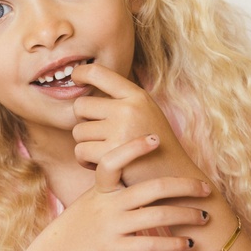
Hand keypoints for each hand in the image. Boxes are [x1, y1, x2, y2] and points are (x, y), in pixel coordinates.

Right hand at [15, 135, 210, 250]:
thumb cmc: (74, 230)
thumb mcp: (86, 203)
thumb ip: (108, 190)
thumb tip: (134, 176)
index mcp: (98, 191)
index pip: (113, 160)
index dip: (134, 148)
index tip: (156, 139)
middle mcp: (105, 205)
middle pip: (150, 188)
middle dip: (183, 186)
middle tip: (205, 187)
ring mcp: (110, 228)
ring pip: (157, 216)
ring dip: (186, 215)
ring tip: (203, 217)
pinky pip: (150, 245)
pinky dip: (173, 243)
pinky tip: (187, 244)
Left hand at [72, 62, 199, 185]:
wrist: (174, 178)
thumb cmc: (155, 147)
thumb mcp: (146, 113)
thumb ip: (120, 101)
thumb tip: (83, 88)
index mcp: (136, 96)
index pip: (98, 73)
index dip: (80, 73)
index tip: (76, 78)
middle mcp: (128, 109)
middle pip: (80, 106)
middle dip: (83, 122)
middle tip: (98, 135)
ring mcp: (120, 131)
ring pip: (78, 132)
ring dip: (85, 145)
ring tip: (103, 152)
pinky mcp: (112, 154)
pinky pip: (81, 152)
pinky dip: (86, 162)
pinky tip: (100, 164)